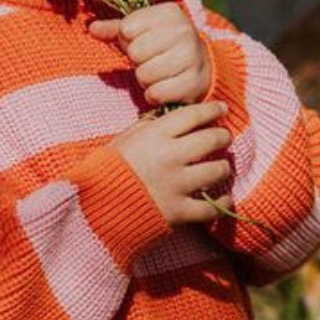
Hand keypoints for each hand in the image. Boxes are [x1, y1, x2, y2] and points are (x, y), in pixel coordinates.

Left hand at [89, 3, 211, 105]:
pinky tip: (165, 87)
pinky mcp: (193, 82)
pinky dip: (154, 95)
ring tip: (159, 73)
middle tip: (152, 60)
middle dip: (138, 61)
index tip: (145, 41)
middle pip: (135, 52)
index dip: (130, 40)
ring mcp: (191, 57)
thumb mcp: (142, 31)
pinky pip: (155, 93)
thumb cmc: (163, 45)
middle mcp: (184, 31)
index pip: (127, 28)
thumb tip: (91, 28)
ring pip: (144, 74)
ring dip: (146, 79)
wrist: (201, 66)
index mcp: (169, 13)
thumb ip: (115, 29)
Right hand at [110, 100, 231, 224]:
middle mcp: (170, 157)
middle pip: (212, 139)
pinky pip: (212, 208)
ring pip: (217, 170)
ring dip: (223, 167)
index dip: (212, 109)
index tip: (222, 108)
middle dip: (223, 136)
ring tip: (222, 167)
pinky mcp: (179, 211)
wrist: (94, 208)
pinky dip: (222, 204)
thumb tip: (167, 115)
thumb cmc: (106, 169)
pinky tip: (224, 199)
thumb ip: (147, 126)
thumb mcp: (123, 139)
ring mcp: (177, 184)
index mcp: (155, 135)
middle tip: (224, 138)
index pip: (193, 115)